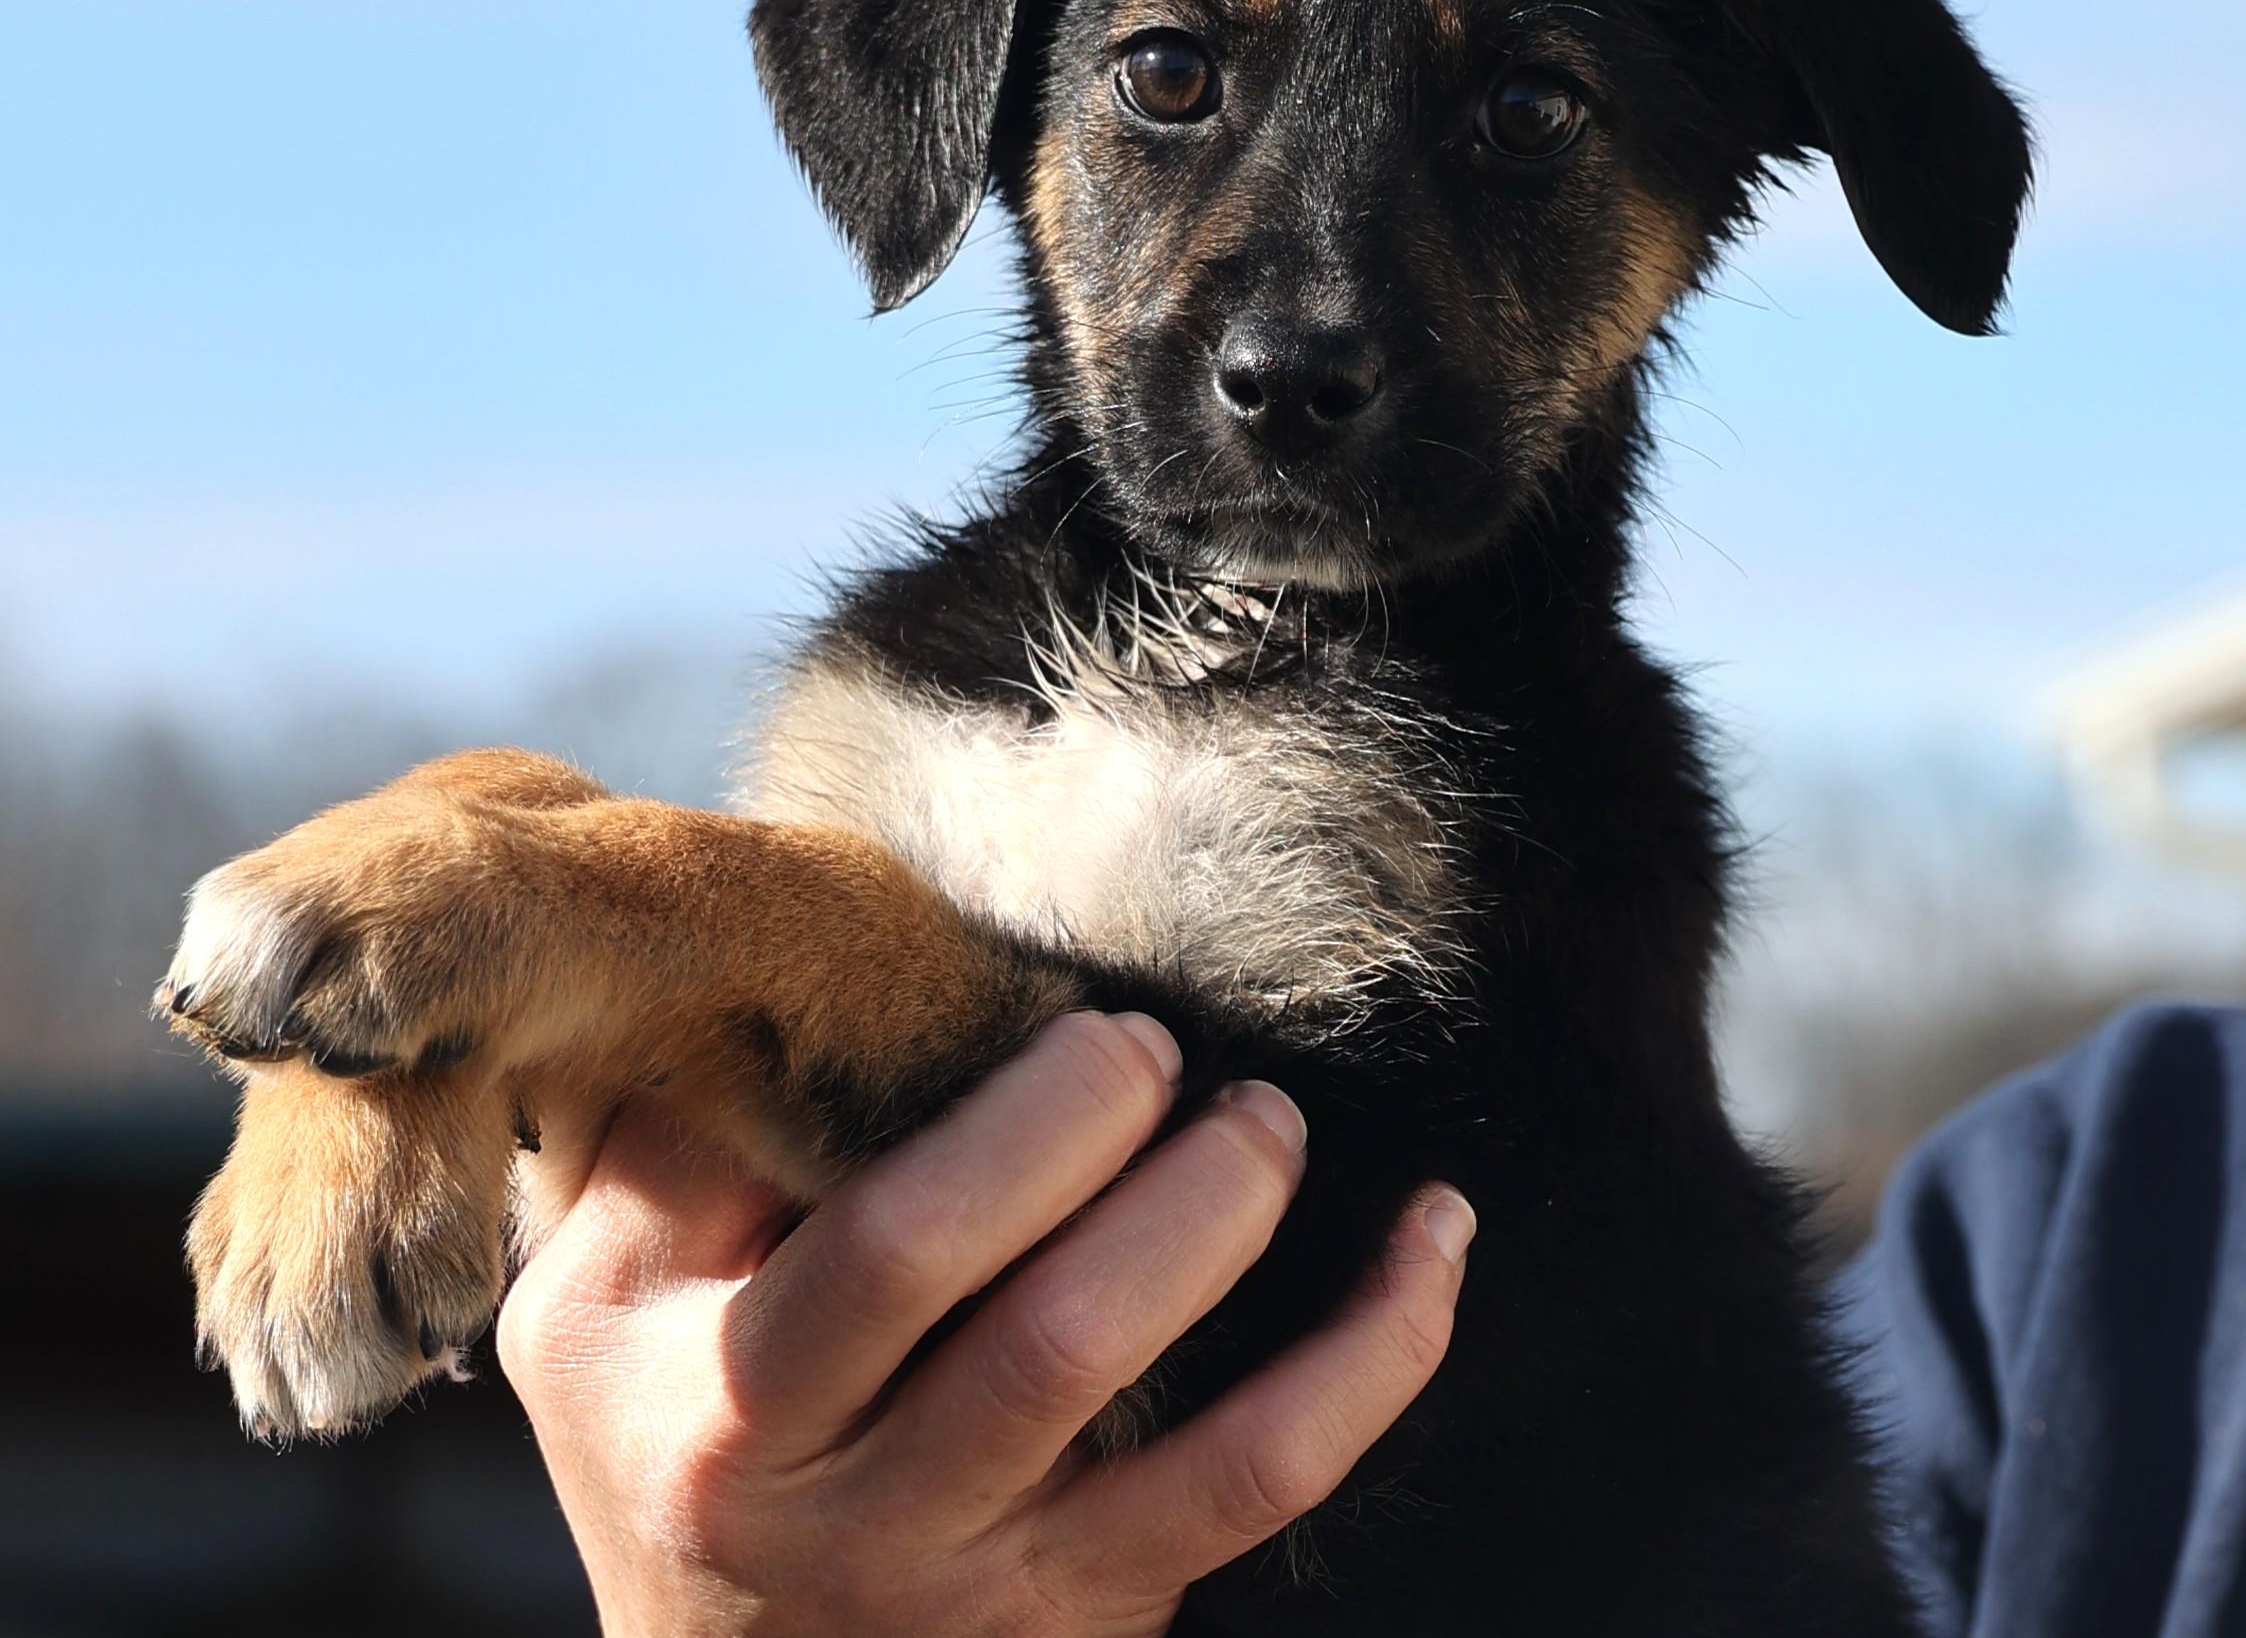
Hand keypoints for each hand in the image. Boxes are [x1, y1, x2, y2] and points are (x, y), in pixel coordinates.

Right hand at [498, 1011, 1474, 1636]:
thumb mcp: (594, 1304)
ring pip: (1193, 1446)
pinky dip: (1377, 1367)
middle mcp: (872, 1520)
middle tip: (1182, 1058)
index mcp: (735, 1412)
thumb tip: (801, 984)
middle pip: (1051, 1347)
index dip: (1026, 1128)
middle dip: (1157, 1179)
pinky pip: (1264, 1495)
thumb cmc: (663, 1440)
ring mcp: (1002, 1583)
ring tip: (1277, 1128)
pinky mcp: (1106, 1608)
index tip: (1094, 1032)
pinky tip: (1433, 1245)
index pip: (894, 1252)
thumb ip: (672, 1152)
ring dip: (1261, 1264)